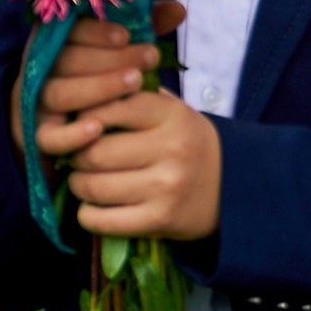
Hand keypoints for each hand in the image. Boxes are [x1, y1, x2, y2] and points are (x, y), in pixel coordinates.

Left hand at [25, 9, 220, 242]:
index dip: (85, 117)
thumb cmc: (187, 143)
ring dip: (79, 185)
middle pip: (94, 152)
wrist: (234, 186)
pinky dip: (88, 215)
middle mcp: (171, 149)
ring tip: (83, 179)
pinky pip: (104, 221)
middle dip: (76, 155)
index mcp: (171, 115)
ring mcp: (166, 187)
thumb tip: (80, 90)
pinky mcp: (161, 220)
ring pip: (94, 187)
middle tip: (77, 156)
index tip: (81, 124)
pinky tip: (92, 207)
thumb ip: (132, 97)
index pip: (111, 108)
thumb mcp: (171, 111)